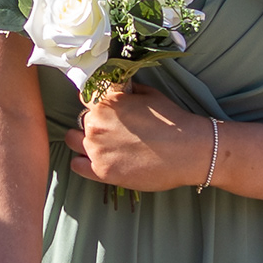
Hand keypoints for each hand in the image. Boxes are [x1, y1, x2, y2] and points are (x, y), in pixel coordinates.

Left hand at [69, 82, 213, 190]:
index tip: (107, 114)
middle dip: (94, 125)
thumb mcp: (149, 94)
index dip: (98, 106)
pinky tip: (99, 160)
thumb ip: (126, 91)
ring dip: (84, 142)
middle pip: (82, 121)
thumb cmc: (172, 121)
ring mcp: (96, 149)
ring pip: (73, 141)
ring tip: (104, 146)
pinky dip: (83, 162)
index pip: (86, 99)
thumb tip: (118, 90)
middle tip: (113, 132)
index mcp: (106, 103)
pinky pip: (76, 165)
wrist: (188, 150)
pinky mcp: (101, 172)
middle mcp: (95, 125)